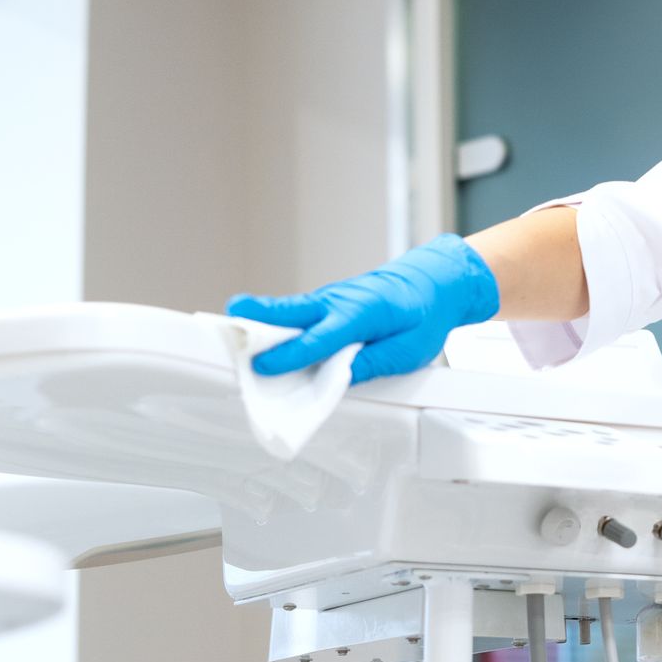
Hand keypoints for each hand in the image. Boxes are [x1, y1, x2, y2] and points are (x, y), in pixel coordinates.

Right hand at [226, 234, 499, 383]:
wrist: (436, 281)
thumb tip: (336, 380)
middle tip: (225, 326)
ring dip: (260, 323)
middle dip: (258, 319)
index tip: (263, 366)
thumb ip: (371, 364)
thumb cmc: (424, 315)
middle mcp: (340, 302)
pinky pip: (297, 316)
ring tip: (226, 335)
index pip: (321, 338)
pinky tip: (255, 339)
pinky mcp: (326, 305)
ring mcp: (330, 300)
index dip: (291, 354)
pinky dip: (275, 324)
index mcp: (363, 313)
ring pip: (289, 312)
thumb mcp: (409, 350)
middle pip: (292, 312)